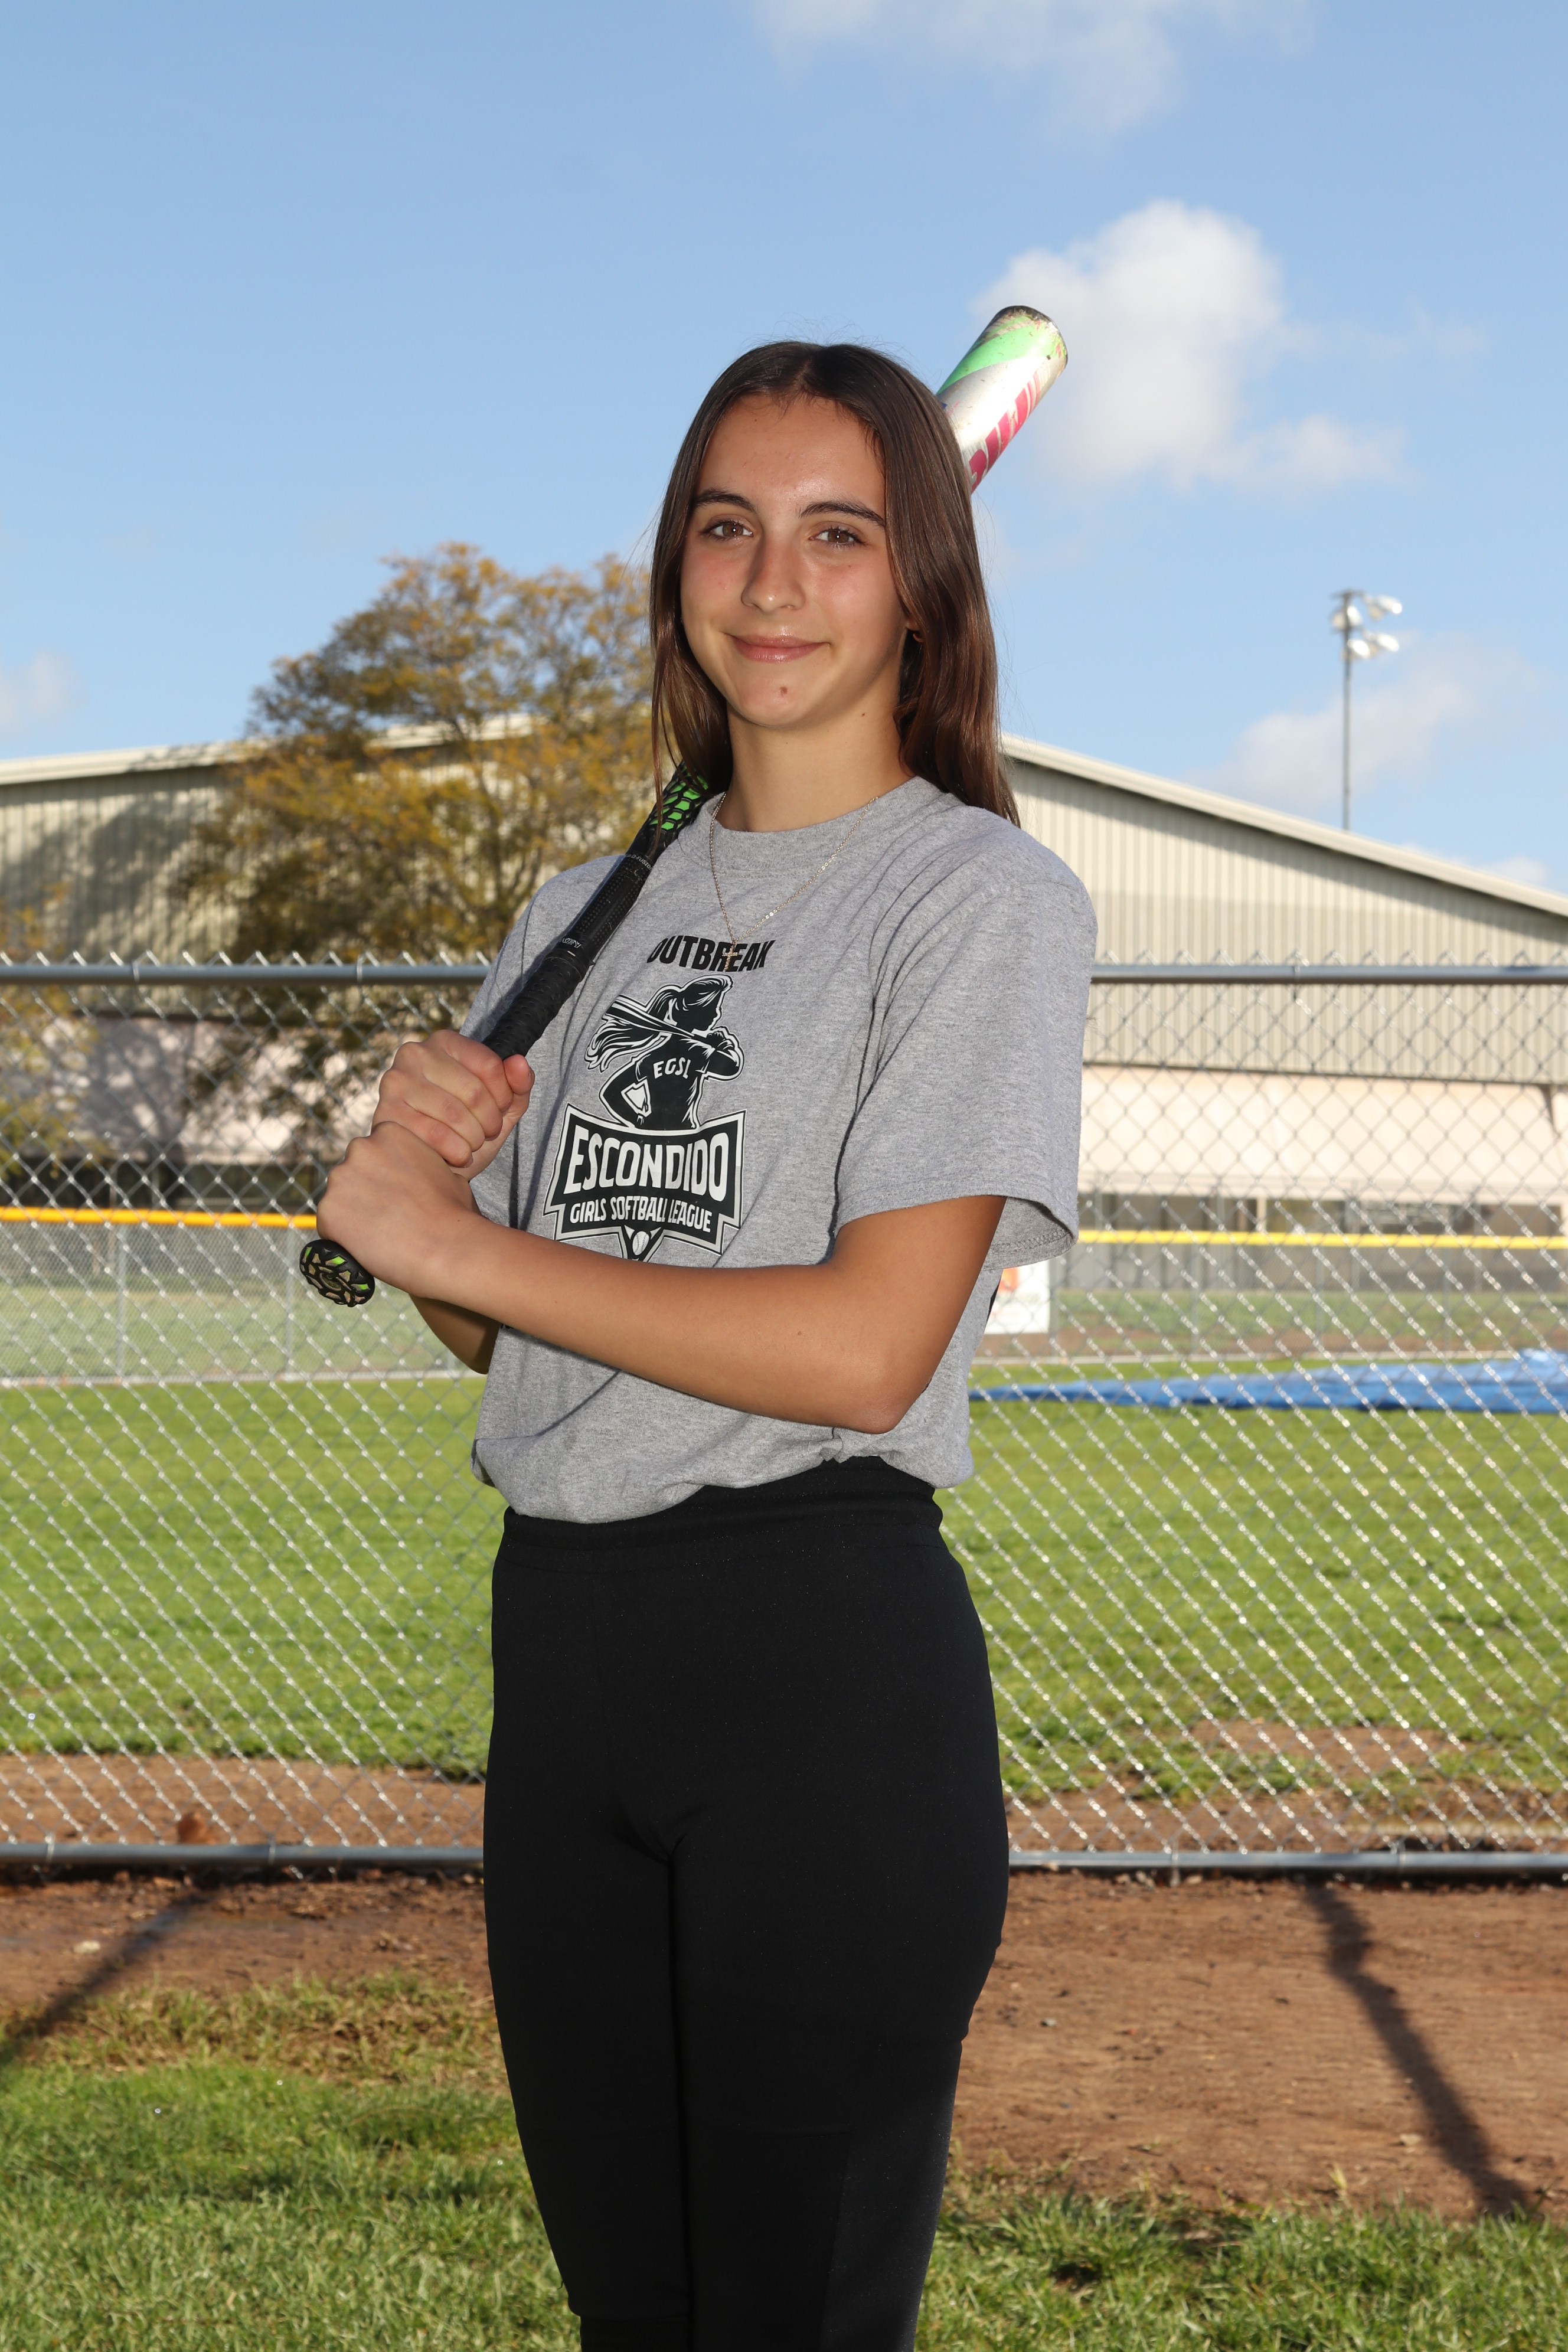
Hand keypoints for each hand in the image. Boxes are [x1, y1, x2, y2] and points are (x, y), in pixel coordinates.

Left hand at [316, 1119, 488, 1297]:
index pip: (373, 1152)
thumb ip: (420, 1165)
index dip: (382, 1176)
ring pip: (338, 1198)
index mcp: (389, 1133)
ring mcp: (340, 1179)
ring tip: (380, 1233)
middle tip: (385, 1215)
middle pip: (352, 1172)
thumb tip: (414, 1179)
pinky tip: (368, 1245)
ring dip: (352, 1213)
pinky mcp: (327, 1210)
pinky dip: (343, 1236)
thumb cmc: (452, 1213)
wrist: (446, 1246)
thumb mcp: (444, 1171)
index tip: (393, 1194)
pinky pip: (330, 1225)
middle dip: (363, 1191)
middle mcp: (359, 1149)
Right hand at [370, 1029, 532, 1178]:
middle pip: (473, 1091)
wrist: (430, 1166)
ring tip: (471, 1144)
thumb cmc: (466, 1130)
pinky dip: (456, 1152)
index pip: (490, 1066)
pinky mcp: (386, 1113)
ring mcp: (395, 1082)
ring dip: (473, 1139)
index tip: (500, 1111)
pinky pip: (434, 1134)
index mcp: (445, 1042)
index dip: (504, 1097)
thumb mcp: (500, 1107)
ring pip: (454, 1114)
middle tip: (486, 1134)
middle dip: (489, 1122)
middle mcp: (415, 1054)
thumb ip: (518, 1084)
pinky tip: (456, 1155)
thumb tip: (519, 1063)